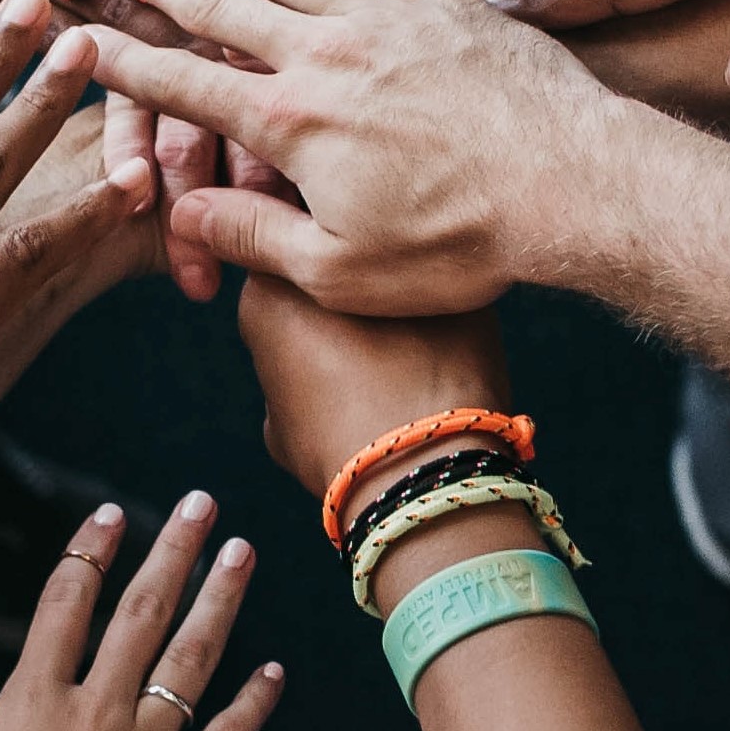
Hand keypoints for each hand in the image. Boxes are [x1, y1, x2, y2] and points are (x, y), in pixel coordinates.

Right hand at [0, 495, 281, 730]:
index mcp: (35, 700)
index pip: (67, 602)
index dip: (90, 551)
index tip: (112, 512)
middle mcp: (96, 714)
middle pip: (142, 613)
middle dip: (175, 551)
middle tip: (203, 504)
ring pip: (191, 662)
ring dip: (219, 603)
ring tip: (242, 555)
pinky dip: (251, 707)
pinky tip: (273, 672)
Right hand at [85, 0, 624, 313]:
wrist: (576, 187)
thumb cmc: (463, 244)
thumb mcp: (343, 272)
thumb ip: (253, 237)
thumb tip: (181, 214)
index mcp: (290, 123)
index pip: (183, 84)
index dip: (125, 60)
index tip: (83, 40)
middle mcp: (326, 54)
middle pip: (221, 2)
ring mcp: (385, 18)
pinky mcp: (442, 3)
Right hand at [237, 278, 510, 497]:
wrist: (416, 469)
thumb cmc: (335, 453)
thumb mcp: (277, 420)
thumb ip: (284, 373)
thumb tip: (309, 372)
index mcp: (271, 290)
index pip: (272, 277)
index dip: (292, 311)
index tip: (308, 345)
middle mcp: (334, 261)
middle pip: (333, 265)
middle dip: (343, 296)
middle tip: (358, 349)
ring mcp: (403, 269)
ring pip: (393, 276)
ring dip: (393, 305)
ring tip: (403, 361)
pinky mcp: (458, 289)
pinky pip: (442, 300)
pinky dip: (440, 322)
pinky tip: (442, 365)